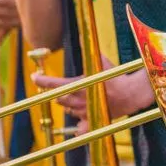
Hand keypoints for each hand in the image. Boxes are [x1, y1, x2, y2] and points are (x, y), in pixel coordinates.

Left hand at [32, 55, 153, 133]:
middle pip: (59, 98)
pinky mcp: (92, 120)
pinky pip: (80, 127)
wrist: (131, 94)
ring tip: (78, 98)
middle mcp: (77, 100)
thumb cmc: (115, 76)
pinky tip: (80, 123)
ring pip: (68, 110)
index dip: (41, 80)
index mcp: (76, 85)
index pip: (52, 83)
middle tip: (63, 88)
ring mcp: (83, 112)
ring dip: (69, 104)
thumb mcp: (101, 61)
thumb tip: (83, 38)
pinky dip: (79, 125)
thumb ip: (89, 52)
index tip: (35, 77)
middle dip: (59, 93)